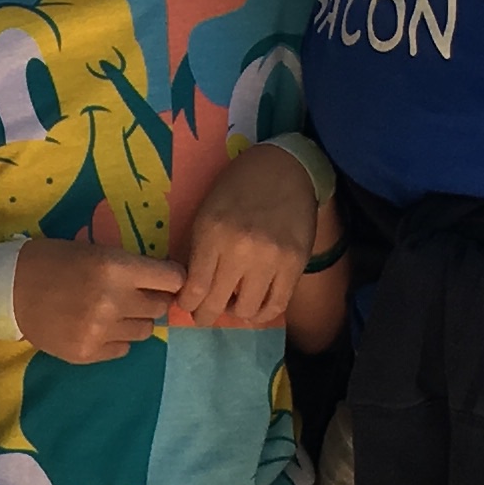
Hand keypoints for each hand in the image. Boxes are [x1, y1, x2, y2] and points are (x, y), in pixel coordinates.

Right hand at [10, 235, 187, 363]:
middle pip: (160, 307)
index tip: (166, 280)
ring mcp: (101, 331)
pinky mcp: (88, 353)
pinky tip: (95, 326)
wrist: (8, 291)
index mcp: (116, 268)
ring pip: (145, 331)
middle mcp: (113, 301)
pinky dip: (115, 339)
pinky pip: (123, 349)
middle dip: (151, 300)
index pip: (172, 279)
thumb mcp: (95, 251)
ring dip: (134, 321)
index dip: (171, 279)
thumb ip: (129, 268)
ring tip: (111, 311)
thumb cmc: (53, 261)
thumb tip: (167, 284)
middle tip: (131, 294)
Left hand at [174, 144, 320, 329]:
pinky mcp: (295, 264)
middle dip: (206, 315)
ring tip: (233, 303)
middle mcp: (241, 250)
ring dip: (235, 313)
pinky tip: (255, 306)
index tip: (187, 304)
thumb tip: (190, 289)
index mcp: (212, 234)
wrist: (285, 168)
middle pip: (217, 305)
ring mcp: (271, 259)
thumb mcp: (207, 212)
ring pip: (247, 310)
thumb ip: (199, 250)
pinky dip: (263, 313)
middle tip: (204, 313)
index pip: (195, 288)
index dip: (188, 305)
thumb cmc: (238, 187)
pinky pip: (277, 305)